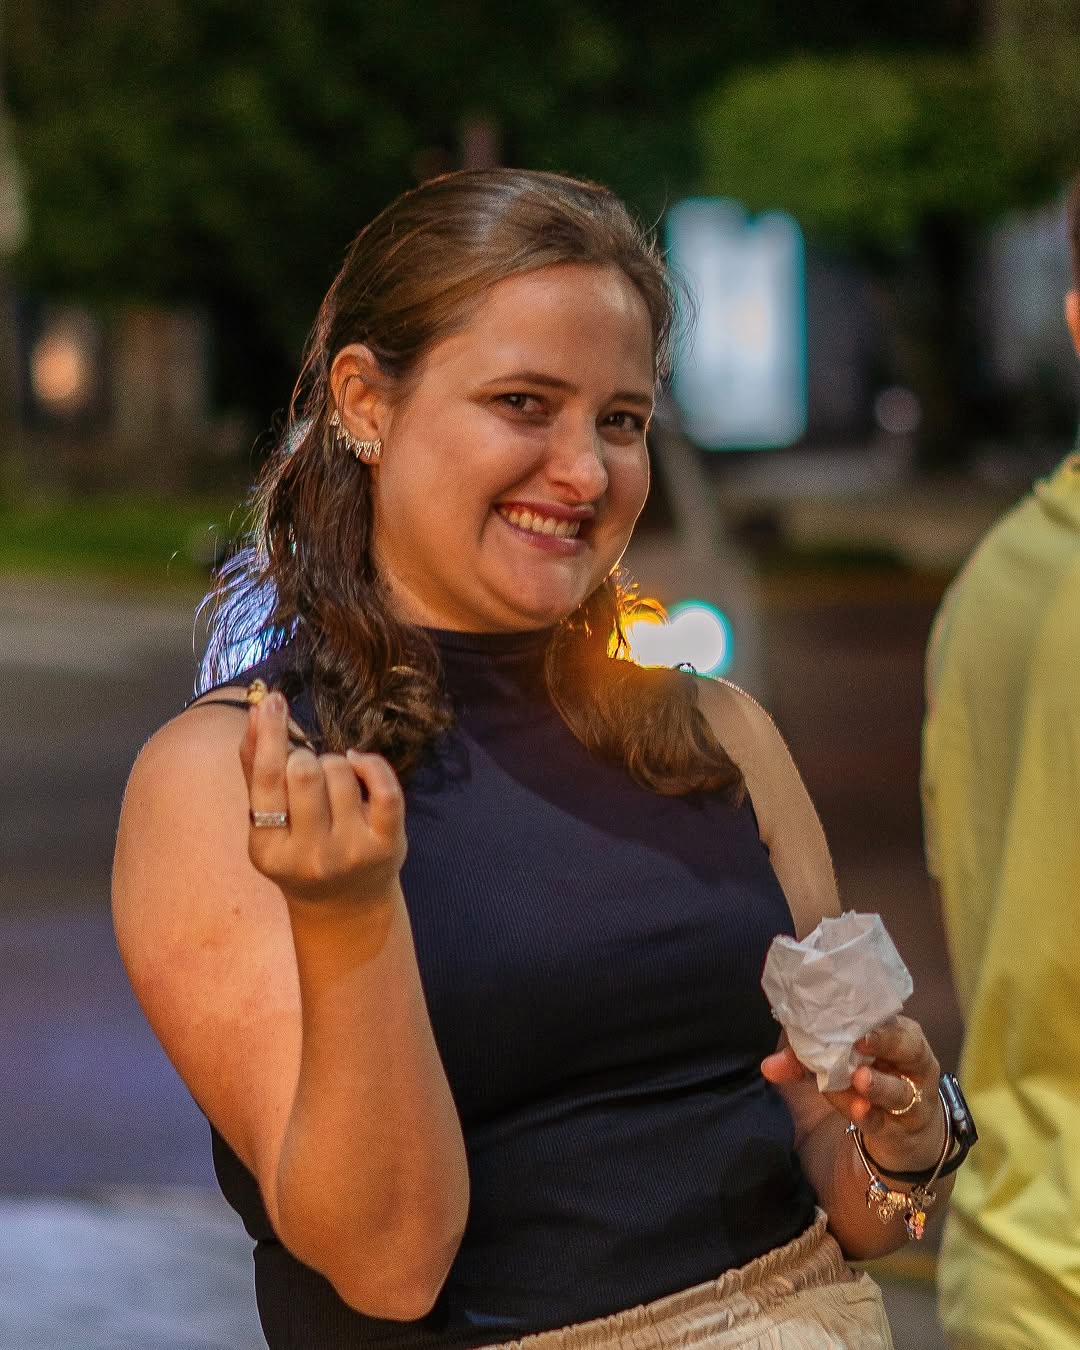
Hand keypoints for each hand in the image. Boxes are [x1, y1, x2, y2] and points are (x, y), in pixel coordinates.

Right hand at [239, 690, 406, 905]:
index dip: (269, 735)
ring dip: (335, 764)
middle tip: (307, 770)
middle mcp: (310, 855)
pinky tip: (359, 764)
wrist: (345, 904)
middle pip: (304, 770)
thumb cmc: (300, 850)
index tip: (273, 701)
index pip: (267, 779)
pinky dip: (371, 764)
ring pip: (341, 772)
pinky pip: (384, 786)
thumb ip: (256, 767)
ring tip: (332, 783)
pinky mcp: (387, 843)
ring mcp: (351, 850)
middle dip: (304, 757)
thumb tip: (258, 712)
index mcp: (269, 849)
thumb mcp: (269, 821)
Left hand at [762, 1015, 945, 1172]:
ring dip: (879, 1084)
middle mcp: (912, 1063)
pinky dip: (871, 1116)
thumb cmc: (870, 1080)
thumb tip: (769, 1065)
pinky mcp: (903, 1130)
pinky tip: (860, 1112)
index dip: (869, 1014)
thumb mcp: (840, 1066)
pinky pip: (886, 1121)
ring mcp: (912, 1098)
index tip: (848, 1011)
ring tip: (860, 1078)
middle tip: (861, 1040)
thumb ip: (803, 1060)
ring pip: (900, 1089)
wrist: (903, 1133)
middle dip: (886, 1041)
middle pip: (908, 1047)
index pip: (887, 1018)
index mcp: (897, 1034)